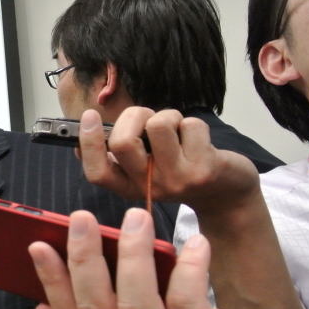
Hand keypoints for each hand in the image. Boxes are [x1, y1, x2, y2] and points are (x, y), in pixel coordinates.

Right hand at [77, 108, 258, 214]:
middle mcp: (148, 187)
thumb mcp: (146, 168)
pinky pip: (189, 125)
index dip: (89, 143)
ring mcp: (176, 180)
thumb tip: (82, 135)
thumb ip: (120, 155)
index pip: (97, 172)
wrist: (226, 193)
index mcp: (128, 187)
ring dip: (169, 116)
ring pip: (158, 125)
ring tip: (178, 130)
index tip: (89, 115)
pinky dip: (193, 124)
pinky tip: (198, 140)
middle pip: (122, 142)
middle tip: (149, 119)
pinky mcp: (203, 170)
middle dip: (134, 115)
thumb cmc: (180, 169)